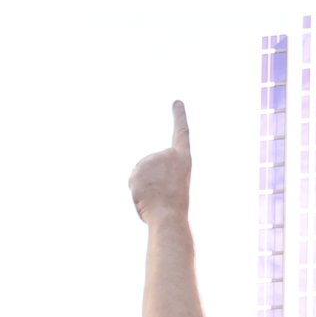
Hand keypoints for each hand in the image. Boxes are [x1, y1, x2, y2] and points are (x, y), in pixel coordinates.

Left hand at [127, 100, 191, 222]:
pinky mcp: (138, 167)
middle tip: (162, 194)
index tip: (177, 102)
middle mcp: (167, 154)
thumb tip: (138, 174)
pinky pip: (132, 182)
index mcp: (183, 158)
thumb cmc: (174, 207)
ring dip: (143, 187)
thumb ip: (161, 175)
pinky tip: (145, 197)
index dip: (179, 117)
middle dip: (152, 180)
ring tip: (155, 197)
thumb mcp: (174, 187)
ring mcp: (152, 159)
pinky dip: (135, 193)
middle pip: (152, 164)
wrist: (168, 214)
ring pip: (141, 173)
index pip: (182, 133)